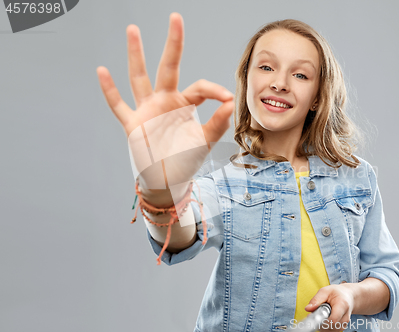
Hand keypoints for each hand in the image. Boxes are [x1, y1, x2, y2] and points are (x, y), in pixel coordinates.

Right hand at [96, 13, 233, 188]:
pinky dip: (110, 91)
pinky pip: (119, 105)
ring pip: (140, 78)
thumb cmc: (186, 160)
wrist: (168, 181)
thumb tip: (230, 102)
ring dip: (136, 55)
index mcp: (185, 104)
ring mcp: (147, 111)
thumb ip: (217, 123)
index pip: (199, 88)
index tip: (227, 98)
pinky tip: (103, 71)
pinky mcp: (133, 124)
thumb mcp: (204, 142)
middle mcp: (165, 101)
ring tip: (134, 30)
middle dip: (173, 44)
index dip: (214, 90)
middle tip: (176, 18)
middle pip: (168, 67)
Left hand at [305, 283, 354, 331]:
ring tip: (321, 314)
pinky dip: (324, 326)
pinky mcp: (341, 327)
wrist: (348, 296)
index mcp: (342, 305)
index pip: (333, 319)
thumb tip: (308, 308)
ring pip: (329, 330)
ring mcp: (344, 323)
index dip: (321, 320)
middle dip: (319, 321)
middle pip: (330, 326)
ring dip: (321, 324)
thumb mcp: (325, 291)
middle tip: (315, 313)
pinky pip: (330, 330)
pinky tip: (323, 318)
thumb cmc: (337, 293)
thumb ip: (316, 299)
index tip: (313, 316)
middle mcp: (345, 316)